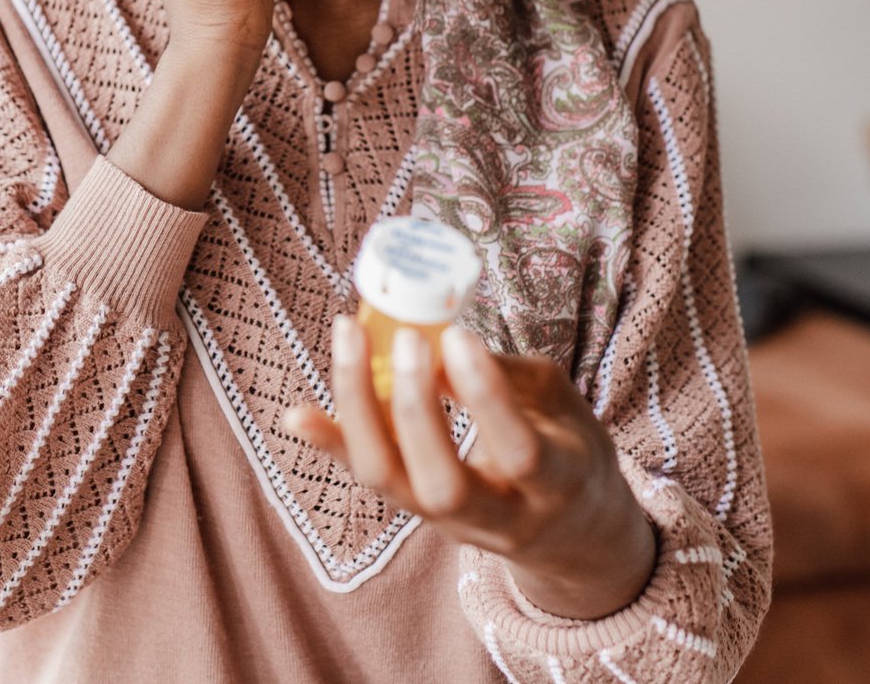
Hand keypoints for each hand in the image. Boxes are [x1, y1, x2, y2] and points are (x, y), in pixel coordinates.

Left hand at [282, 318, 657, 621]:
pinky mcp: (415, 515)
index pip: (519, 452)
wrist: (572, 534)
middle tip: (405, 340)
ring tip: (349, 335)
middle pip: (442, 483)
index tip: (458, 335)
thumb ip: (507, 377)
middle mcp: (502, 519)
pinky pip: (367, 480)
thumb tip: (437, 341)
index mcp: (557, 485)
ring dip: (360, 408)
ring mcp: (451, 525)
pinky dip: (330, 443)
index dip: (485, 396)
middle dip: (415, 409)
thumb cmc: (569, 451)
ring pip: (390, 483)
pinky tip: (297, 414)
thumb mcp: (563, 407)